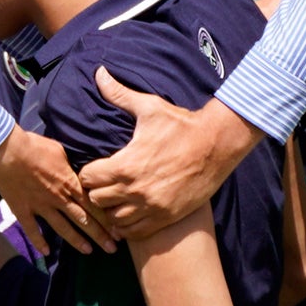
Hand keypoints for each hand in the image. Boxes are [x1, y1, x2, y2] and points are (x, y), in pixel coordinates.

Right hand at [0, 125, 108, 256]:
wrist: (8, 149)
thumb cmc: (35, 146)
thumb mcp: (61, 151)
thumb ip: (70, 167)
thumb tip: (79, 173)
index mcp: (69, 183)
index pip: (93, 205)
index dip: (107, 219)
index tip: (118, 230)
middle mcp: (59, 198)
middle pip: (83, 219)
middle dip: (100, 235)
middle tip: (112, 248)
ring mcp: (41, 206)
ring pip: (62, 227)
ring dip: (77, 241)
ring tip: (89, 251)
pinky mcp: (23, 210)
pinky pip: (32, 229)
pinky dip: (38, 242)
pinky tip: (45, 253)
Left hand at [78, 70, 261, 239]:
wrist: (217, 145)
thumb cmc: (182, 125)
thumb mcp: (150, 107)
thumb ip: (119, 94)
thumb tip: (99, 73)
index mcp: (127, 164)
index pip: (88, 178)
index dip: (87, 172)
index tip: (96, 167)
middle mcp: (136, 190)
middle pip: (97, 201)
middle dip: (97, 191)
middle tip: (105, 182)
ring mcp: (151, 207)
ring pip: (114, 220)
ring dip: (112, 209)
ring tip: (118, 197)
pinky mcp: (166, 217)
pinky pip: (135, 232)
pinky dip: (129, 225)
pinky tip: (132, 210)